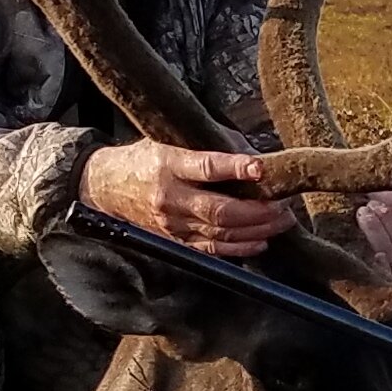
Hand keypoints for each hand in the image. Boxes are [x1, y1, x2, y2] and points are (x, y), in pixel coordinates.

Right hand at [78, 140, 294, 258]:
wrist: (107, 186)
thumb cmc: (146, 158)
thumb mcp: (171, 139)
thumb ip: (213, 144)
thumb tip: (254, 155)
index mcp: (168, 164)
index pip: (206, 167)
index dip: (235, 168)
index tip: (261, 168)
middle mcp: (170, 198)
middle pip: (219, 210)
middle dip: (258, 211)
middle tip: (284, 204)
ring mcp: (172, 225)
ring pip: (221, 234)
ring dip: (257, 230)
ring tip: (282, 221)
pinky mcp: (175, 242)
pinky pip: (212, 251)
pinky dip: (240, 249)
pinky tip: (261, 241)